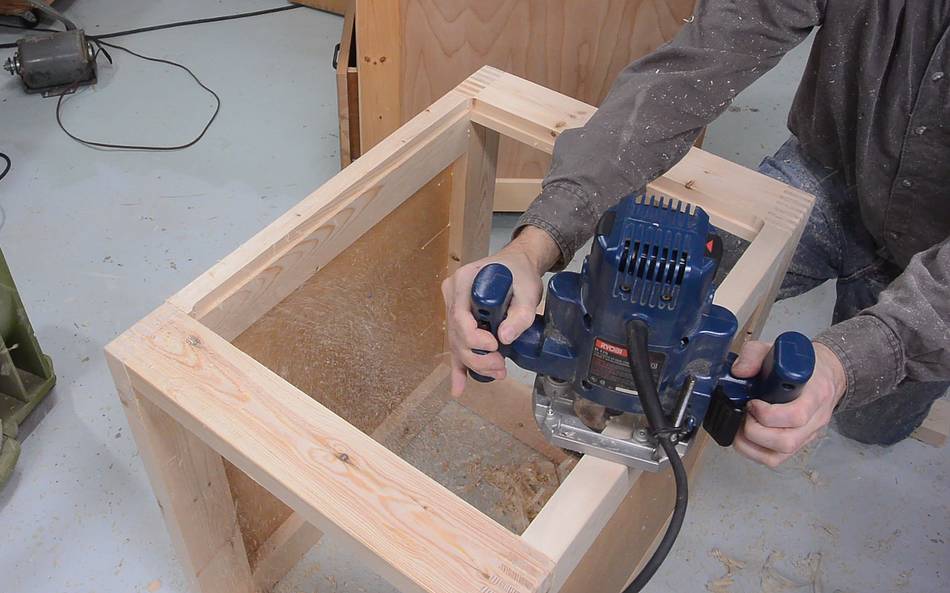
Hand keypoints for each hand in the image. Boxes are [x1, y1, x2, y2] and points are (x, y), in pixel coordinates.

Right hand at [441, 226, 559, 396]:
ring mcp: (452, 308)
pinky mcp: (459, 322)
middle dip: (477, 356)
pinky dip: (458, 369)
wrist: (517, 265)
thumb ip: (520, 313)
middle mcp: (452, 295)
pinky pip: (457, 347)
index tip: (495, 345)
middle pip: (457, 334)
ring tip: (498, 373)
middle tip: (502, 366)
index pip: (459, 315)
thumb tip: (504, 339)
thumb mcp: (528, 289)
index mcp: (463, 281)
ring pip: (457, 344)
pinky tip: (458, 388)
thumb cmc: (520, 273)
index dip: (474, 337)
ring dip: (475, 363)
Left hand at [732, 340, 846, 466]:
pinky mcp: (799, 443)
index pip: (797, 415)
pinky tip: (746, 436)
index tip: (752, 402)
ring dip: (752, 444)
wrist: (827, 373)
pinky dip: (755, 452)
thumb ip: (754, 354)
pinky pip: (776, 459)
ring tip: (742, 425)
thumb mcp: (779, 349)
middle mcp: (815, 419)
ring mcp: (808, 434)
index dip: (768, 414)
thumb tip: (738, 371)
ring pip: (780, 454)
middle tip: (745, 413)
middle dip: (755, 431)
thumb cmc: (803, 364)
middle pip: (787, 441)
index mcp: (815, 393)